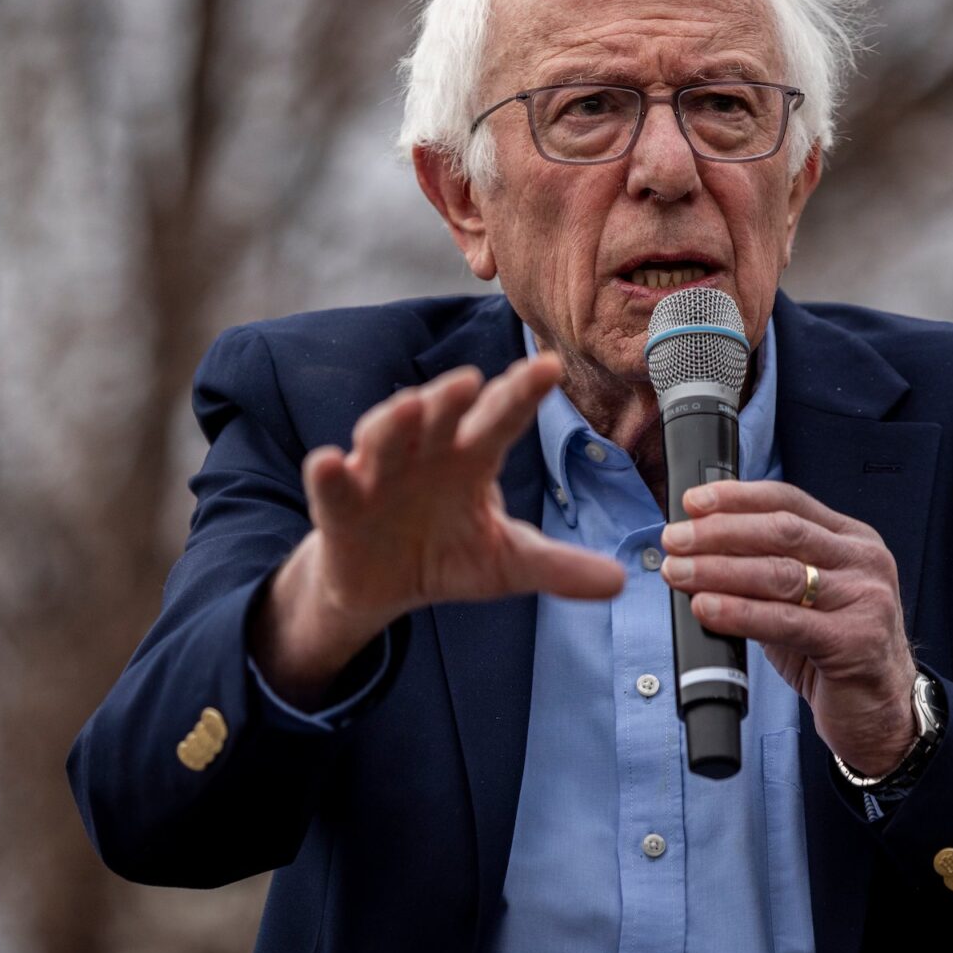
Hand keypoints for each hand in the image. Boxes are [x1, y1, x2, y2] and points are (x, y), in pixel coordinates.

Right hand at [254, 355, 624, 704]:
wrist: (383, 585)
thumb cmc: (447, 554)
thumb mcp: (507, 563)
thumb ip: (558, 567)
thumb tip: (624, 580)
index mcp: (472, 458)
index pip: (502, 418)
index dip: (522, 393)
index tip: (549, 367)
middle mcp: (426, 452)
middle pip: (441, 417)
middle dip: (453, 398)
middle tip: (470, 380)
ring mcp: (379, 472)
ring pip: (385, 437)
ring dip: (393, 421)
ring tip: (409, 407)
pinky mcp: (340, 504)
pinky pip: (332, 485)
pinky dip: (328, 474)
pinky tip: (328, 461)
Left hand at [660, 480, 919, 776]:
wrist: (881, 710)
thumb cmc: (835, 650)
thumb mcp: (805, 597)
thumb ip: (766, 568)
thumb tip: (698, 549)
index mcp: (853, 540)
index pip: (789, 502)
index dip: (737, 498)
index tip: (693, 502)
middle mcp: (864, 562)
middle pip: (782, 531)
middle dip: (720, 532)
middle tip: (675, 539)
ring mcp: (864, 600)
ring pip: (781, 573)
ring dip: (720, 569)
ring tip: (679, 571)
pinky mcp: (854, 642)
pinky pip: (785, 621)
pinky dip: (739, 613)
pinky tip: (706, 608)